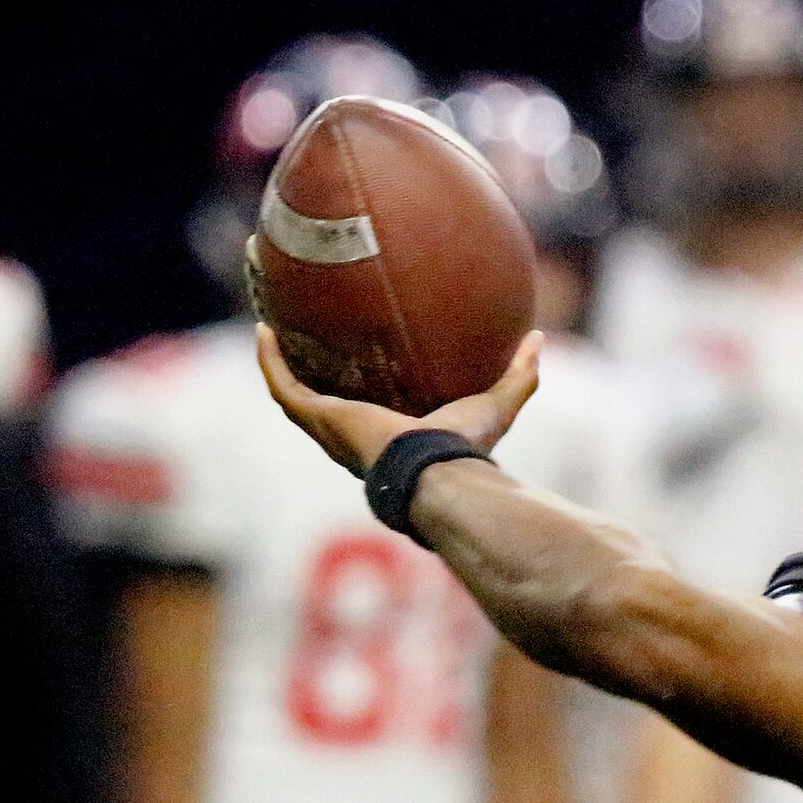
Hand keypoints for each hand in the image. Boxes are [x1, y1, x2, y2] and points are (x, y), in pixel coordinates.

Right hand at [255, 323, 543, 478]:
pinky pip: (283, 387)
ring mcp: (333, 433)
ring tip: (270, 330)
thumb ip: (518, 375)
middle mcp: (357, 440)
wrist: (438, 472)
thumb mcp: (496, 403)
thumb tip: (538, 338)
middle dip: (311, 378)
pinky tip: (264, 330)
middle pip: (324, 408)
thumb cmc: (467, 449)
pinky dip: (271, 361)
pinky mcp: (320, 419)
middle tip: (301, 342)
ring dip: (279, 364)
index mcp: (393, 440)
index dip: (360, 395)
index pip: (372, 418)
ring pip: (294, 396)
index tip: (356, 365)